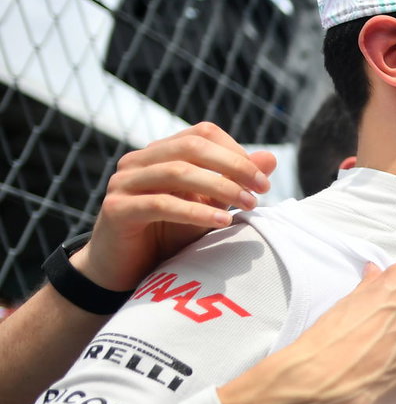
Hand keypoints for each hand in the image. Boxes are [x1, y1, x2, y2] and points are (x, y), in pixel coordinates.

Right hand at [76, 123, 274, 291]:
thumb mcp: (208, 206)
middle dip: (233, 166)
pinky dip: (195, 212)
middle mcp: (138, 161)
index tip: (261, 178)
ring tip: (249, 205)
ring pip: (177, 172)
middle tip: (262, 189)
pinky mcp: (116, 210)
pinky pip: (160, 204)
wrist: (125, 269)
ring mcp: (123, 183)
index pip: (202, 135)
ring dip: (220, 187)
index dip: (235, 151)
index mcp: (160, 153)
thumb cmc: (168, 234)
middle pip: (191, 147)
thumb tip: (271, 158)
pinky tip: (222, 222)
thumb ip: (234, 182)